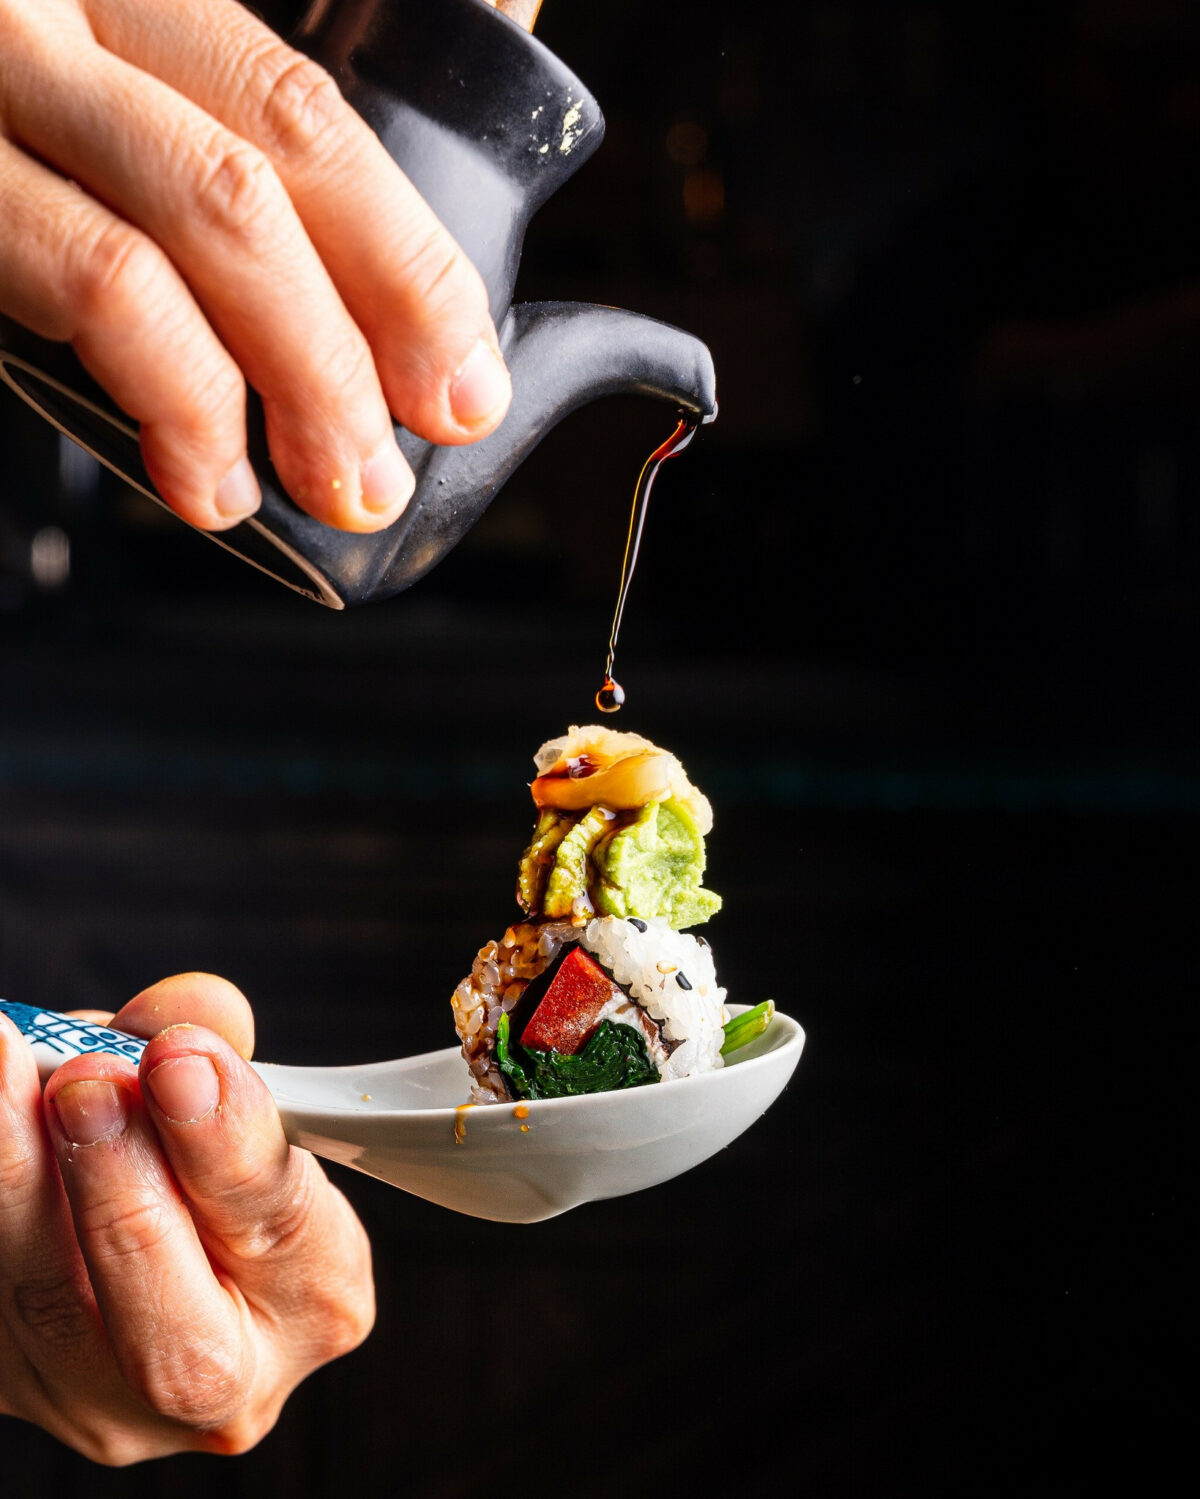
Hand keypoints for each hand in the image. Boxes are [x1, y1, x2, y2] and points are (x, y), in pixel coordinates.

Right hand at [0, 0, 512, 532]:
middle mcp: (47, 16)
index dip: (405, 259)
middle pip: (256, 170)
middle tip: (400, 458)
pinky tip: (205, 476)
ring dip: (290, 386)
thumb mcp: (108, 119)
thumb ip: (225, 167)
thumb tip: (380, 315)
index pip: (302, 111)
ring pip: (179, 230)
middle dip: (365, 338)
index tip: (463, 376)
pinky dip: (172, 400)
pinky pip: (85, 286)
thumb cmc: (3, 151)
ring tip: (335, 486)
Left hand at [0, 973, 374, 1462]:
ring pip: (50, 1320)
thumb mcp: (224, 1083)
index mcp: (317, 1292)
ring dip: (24, 1183)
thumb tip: (188, 1015)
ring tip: (10, 1070)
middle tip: (87, 1078)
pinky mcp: (13, 1384)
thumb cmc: (199, 1147)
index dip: (226, 1144)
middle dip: (123, 1195)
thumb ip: (212, 1044)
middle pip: (176, 1339)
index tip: (179, 1058)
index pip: (283, 1230)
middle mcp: (229, 1381)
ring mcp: (105, 1404)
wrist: (124, 1199)